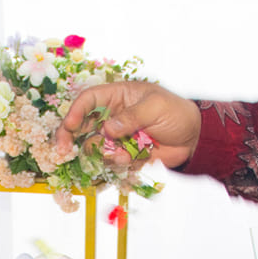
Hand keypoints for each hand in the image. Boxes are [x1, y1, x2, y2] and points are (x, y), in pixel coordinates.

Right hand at [53, 80, 201, 167]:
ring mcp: (117, 136)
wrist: (194, 139)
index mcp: (118, 96)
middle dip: (70, 137)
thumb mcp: (155, 107)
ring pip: (95, 146)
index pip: (89, 100)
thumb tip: (107, 129)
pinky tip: (134, 158)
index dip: (75, 112)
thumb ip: (131, 117)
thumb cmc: (177, 113)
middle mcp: (112, 115)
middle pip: (81, 124)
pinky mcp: (123, 153)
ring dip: (103, 153)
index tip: (69, 126)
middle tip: (63, 151)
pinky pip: (111, 160)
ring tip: (125, 153)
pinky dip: (118, 162)